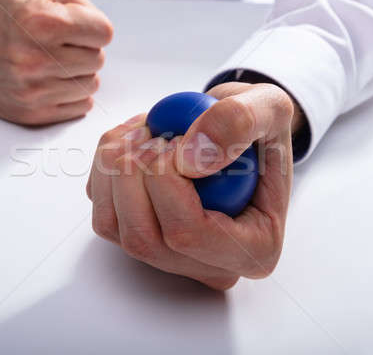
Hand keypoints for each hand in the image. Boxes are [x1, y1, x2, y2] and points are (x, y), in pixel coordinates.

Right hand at [0, 0, 113, 124]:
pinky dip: (72, 94)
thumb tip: (103, 31)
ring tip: (55, 62)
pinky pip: (80, 107)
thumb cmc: (1, 18)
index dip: (94, 28)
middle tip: (61, 45)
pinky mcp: (33, 114)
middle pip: (98, 60)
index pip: (104, 33)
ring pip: (91, 85)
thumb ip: (81, 4)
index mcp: (42, 23)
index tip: (81, 29)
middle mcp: (36, 59)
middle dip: (84, 50)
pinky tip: (53, 81)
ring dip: (79, 73)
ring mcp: (34, 90)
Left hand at [87, 83, 298, 289]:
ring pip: (113, 226)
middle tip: (154, 130)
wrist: (234, 132)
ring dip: (113, 167)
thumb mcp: (270, 108)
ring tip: (143, 130)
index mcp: (253, 249)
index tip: (174, 138)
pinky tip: (133, 140)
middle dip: (133, 173)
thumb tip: (189, 159)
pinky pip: (103, 212)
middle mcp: (208, 265)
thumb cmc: (258, 130)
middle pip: (143, 237)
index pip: (189, 233)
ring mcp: (170, 255)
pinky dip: (104, 168)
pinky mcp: (139, 236)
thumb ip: (240, 123)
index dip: (166, 180)